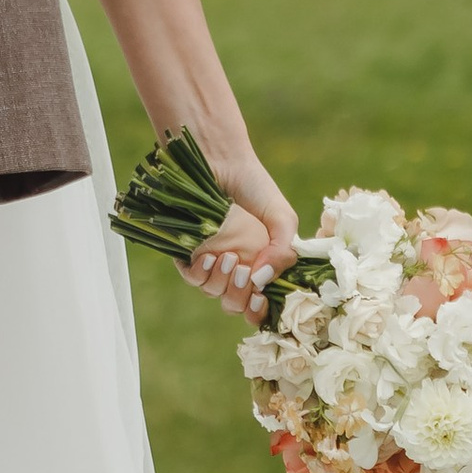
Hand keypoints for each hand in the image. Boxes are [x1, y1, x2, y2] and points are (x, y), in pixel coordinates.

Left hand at [180, 144, 300, 320]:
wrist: (219, 161)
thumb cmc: (254, 187)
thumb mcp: (282, 220)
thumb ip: (283, 253)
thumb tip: (261, 281)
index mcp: (262, 265)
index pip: (261, 304)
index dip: (260, 311)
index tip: (261, 300)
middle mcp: (237, 268)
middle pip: (237, 305)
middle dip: (241, 297)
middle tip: (245, 272)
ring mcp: (212, 262)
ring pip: (214, 294)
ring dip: (222, 283)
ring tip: (228, 257)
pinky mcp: (188, 253)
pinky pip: (192, 278)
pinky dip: (201, 273)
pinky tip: (209, 256)